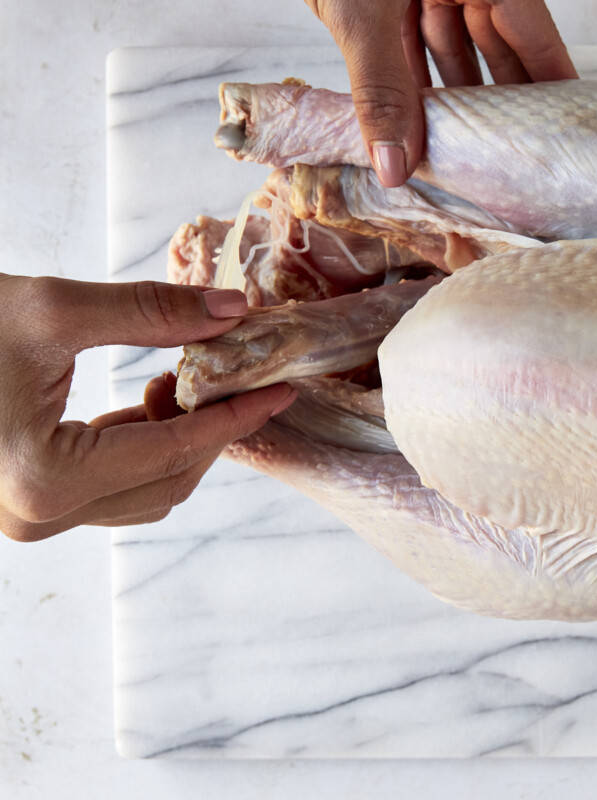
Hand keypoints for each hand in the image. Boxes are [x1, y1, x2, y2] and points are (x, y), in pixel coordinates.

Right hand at [0, 275, 296, 541]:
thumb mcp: (49, 310)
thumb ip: (150, 313)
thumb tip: (234, 310)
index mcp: (43, 480)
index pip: (174, 452)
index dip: (236, 417)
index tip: (281, 389)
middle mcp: (34, 516)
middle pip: (166, 484)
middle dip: (207, 430)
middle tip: (228, 373)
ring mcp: (24, 517)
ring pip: (141, 492)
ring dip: (174, 440)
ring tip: (174, 378)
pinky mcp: (20, 502)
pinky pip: (108, 487)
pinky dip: (140, 447)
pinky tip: (142, 396)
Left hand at [308, 0, 576, 186]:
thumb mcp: (366, 13)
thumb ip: (382, 89)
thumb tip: (396, 167)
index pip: (536, 37)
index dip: (554, 86)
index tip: (567, 134)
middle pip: (499, 49)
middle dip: (503, 104)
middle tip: (517, 161)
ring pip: (454, 50)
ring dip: (455, 100)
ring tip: (468, 156)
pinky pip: (413, 45)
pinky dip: (413, 83)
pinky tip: (418, 127)